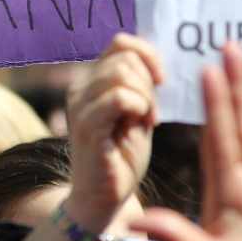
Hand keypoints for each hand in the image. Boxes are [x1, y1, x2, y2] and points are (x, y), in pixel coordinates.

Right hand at [63, 34, 162, 230]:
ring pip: (122, 74)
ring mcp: (80, 107)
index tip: (161, 81)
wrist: (103, 197)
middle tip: (151, 112)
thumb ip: (140, 85)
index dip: (148, 55)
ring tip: (147, 120)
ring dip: (146, 97)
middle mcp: (80, 89)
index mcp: (91, 81)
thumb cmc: (122, 156)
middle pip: (125, 57)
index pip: (120, 43)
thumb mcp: (136, 112)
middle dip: (149, 82)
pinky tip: (143, 124)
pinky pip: (117, 98)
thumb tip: (153, 59)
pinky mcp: (87, 127)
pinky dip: (139, 107)